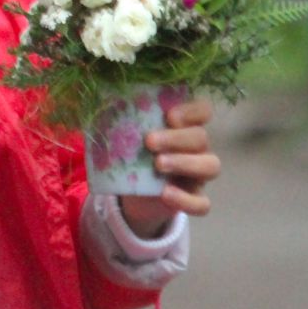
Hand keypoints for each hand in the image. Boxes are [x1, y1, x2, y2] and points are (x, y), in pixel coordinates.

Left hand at [120, 98, 221, 235]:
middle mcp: (196, 148)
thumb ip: (123, 121)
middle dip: (176, 138)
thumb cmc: (132, 154)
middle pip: (201, 138)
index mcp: (184, 127)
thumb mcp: (126, 136)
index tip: (170, 115)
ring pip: (211, 166)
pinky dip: (186, 200)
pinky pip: (202, 203)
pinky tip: (166, 194)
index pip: (203, 111)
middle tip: (149, 142)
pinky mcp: (194, 199)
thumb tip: (96, 105)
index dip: (193, 111)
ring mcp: (198, 175)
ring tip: (158, 164)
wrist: (133, 193)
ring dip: (185, 163)